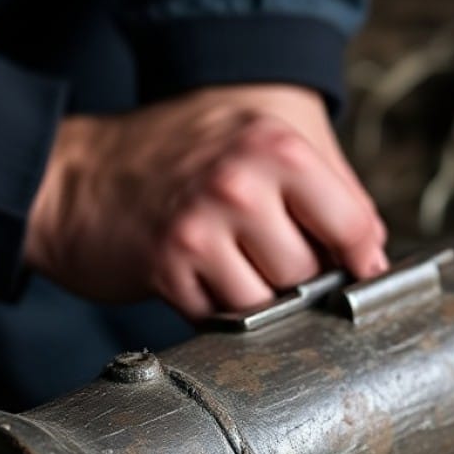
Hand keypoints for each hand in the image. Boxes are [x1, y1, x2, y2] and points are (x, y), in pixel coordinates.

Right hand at [24, 84, 387, 319]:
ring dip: (255, 297)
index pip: (355, 226)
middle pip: (310, 273)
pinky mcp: (170, 267)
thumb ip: (327, 187)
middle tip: (264, 254)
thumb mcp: (257, 138)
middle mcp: (241, 182)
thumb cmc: (175, 155)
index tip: (356, 272)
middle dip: (294, 277)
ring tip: (228, 261)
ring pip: (270, 303)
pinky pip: (223, 316)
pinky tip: (197, 273)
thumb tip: (374, 251)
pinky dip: (215, 306)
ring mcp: (203, 227)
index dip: (360, 259)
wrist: (78, 175)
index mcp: (276, 145)